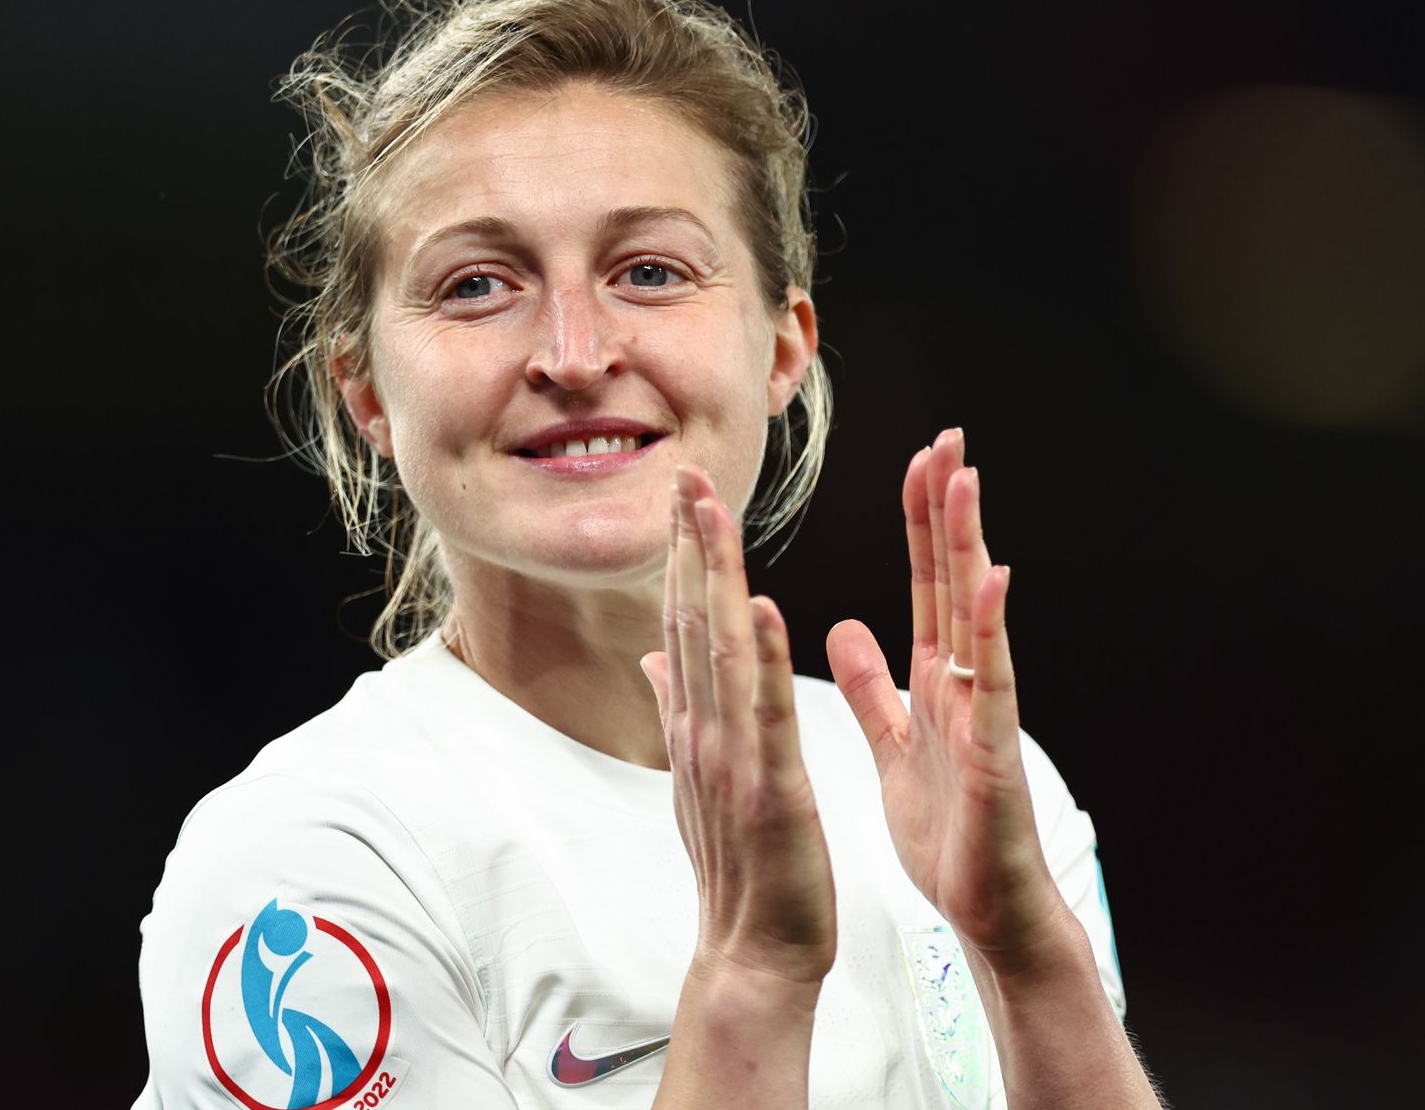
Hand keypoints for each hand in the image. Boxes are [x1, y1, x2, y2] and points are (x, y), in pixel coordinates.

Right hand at [641, 465, 837, 986]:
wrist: (754, 954)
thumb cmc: (742, 869)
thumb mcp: (703, 779)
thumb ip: (679, 711)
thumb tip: (652, 656)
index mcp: (700, 727)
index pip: (688, 623)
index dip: (686, 555)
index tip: (684, 491)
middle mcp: (705, 732)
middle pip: (694, 621)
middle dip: (690, 545)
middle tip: (683, 471)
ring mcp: (733, 758)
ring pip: (723, 652)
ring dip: (718, 578)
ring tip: (712, 512)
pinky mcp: (771, 788)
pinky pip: (768, 715)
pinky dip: (766, 660)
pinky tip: (767, 608)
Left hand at [826, 429, 1071, 974]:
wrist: (983, 906)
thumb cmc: (948, 833)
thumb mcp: (894, 744)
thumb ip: (872, 686)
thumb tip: (844, 626)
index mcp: (936, 679)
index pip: (926, 584)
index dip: (920, 523)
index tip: (920, 461)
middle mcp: (965, 681)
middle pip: (953, 579)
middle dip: (948, 509)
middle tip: (947, 437)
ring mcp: (984, 710)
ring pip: (976, 612)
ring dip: (970, 544)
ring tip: (965, 479)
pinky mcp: (994, 749)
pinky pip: (993, 680)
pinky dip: (993, 628)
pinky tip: (993, 578)